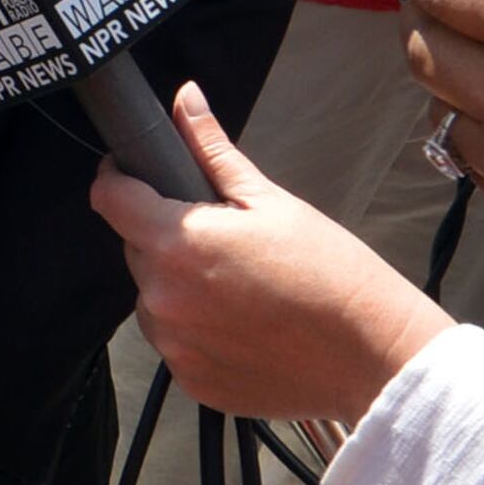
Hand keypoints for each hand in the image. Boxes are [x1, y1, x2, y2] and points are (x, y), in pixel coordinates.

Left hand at [86, 81, 448, 423]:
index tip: (132, 172)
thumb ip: (212, 150)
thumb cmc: (330, 275)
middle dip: (164, 234)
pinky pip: (176, 342)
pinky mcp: (193, 382)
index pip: (110, 199)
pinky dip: (197, 328)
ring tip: (238, 284)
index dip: (118, 177)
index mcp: (177, 244)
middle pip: (136, 249)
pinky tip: (242, 321)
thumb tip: (185, 102)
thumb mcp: (270, 200)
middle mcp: (164, 299)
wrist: (373, 356)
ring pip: (154, 298)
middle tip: (220, 236)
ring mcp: (175, 347)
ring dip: (178, 285)